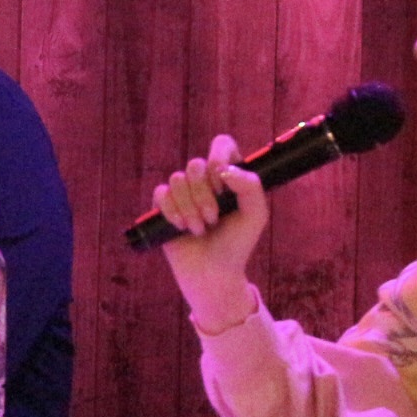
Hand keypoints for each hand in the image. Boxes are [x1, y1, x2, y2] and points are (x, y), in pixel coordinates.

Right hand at [152, 134, 267, 331]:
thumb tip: (224, 171)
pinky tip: (181, 228)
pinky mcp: (164, 204)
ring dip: (190, 209)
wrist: (214, 272)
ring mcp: (183, 190)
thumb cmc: (237, 243)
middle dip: (204, 195)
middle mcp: (205, 179)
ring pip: (177, 179)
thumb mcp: (255, 215)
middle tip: (214, 218)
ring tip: (199, 229)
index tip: (223, 184)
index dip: (219, 158)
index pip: (222, 144)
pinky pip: (161, 193)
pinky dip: (173, 212)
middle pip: (196, 164)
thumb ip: (251, 187)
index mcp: (228, 175)